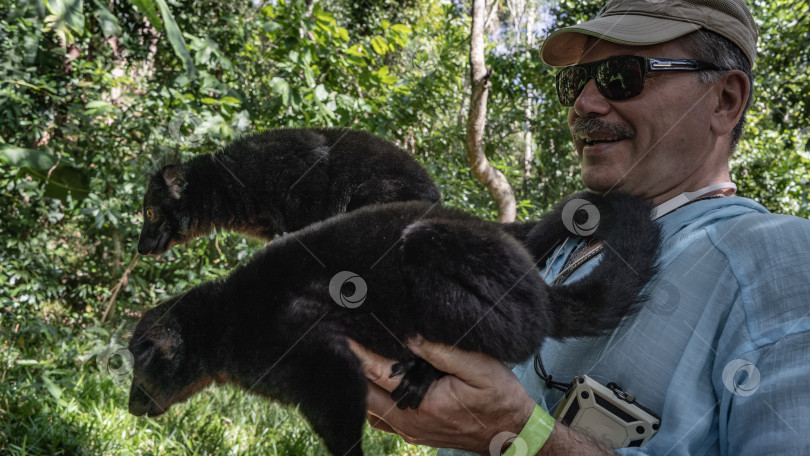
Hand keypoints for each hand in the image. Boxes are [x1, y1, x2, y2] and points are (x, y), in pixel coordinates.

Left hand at [347, 336, 534, 454]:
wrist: (512, 433)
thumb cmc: (500, 398)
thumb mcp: (481, 369)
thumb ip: (444, 352)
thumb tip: (411, 336)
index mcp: (423, 404)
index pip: (378, 374)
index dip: (358, 353)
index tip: (340, 334)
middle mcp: (410, 422)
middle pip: (364, 395)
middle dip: (350, 369)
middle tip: (339, 341)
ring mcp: (410, 431)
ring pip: (369, 409)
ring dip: (359, 385)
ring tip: (351, 357)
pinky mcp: (413, 433)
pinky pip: (381, 417)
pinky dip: (371, 399)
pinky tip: (372, 381)